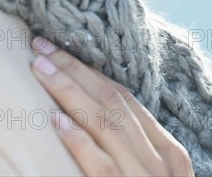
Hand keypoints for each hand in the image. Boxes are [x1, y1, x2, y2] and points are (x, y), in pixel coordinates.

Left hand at [30, 36, 193, 176]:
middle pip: (112, 103)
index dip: (91, 72)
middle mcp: (159, 159)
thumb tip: (100, 124)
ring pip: (105, 124)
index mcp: (169, 151)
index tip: (61, 51)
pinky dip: (80, 143)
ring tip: (42, 69)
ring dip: (70, 93)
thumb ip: (141, 152)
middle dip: (75, 71)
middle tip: (42, 47)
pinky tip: (58, 122)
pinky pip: (101, 168)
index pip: (126, 99)